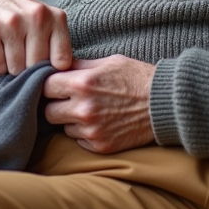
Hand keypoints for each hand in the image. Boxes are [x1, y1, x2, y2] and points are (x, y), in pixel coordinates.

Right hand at [0, 0, 72, 74]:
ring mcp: (12, 23)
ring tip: (11, 52)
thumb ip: (58, 46)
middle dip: (30, 69)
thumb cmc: (23, 15)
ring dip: (12, 68)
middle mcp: (36, 17)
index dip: (52, 70)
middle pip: (37, 67)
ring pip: (16, 69)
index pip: (62, 61)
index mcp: (56, 17)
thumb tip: (62, 79)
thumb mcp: (48, 22)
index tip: (45, 66)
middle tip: (24, 57)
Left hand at [42, 55, 156, 153]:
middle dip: (55, 105)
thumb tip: (54, 66)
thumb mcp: (107, 62)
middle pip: (48, 112)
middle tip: (68, 100)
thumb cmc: (136, 78)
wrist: (165, 104)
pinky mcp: (101, 145)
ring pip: (63, 128)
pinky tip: (100, 122)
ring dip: (71, 120)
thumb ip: (78, 66)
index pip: (44, 87)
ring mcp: (92, 130)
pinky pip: (79, 140)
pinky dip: (84, 133)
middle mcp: (83, 109)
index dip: (48, 85)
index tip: (54, 86)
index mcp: (82, 83)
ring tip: (90, 110)